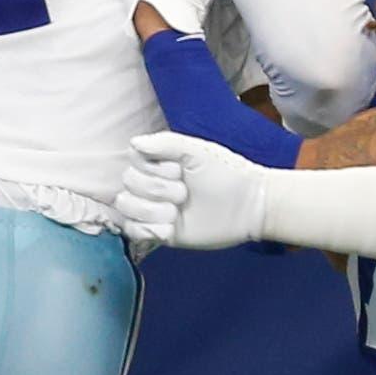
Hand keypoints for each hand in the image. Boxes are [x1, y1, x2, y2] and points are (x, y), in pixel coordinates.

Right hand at [116, 128, 272, 247]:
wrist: (249, 205)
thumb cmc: (227, 173)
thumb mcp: (198, 151)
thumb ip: (166, 143)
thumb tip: (134, 142)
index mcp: (159, 162)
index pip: (132, 160)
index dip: (153, 168)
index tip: (179, 171)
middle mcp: (153, 184)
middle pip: (128, 183)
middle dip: (157, 190)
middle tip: (185, 194)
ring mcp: (154, 208)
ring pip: (126, 207)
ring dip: (152, 211)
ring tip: (177, 213)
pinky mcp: (160, 232)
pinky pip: (132, 231)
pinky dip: (147, 230)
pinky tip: (169, 230)